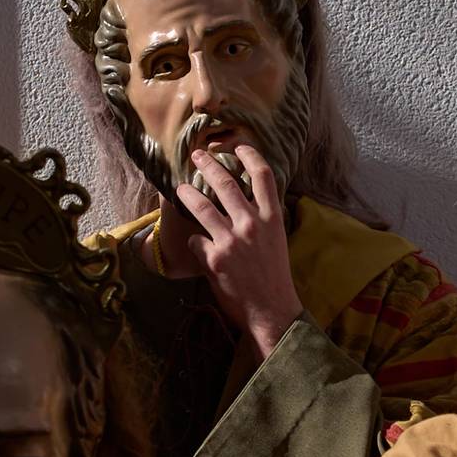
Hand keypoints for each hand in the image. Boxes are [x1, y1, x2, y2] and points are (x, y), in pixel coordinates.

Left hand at [174, 145, 304, 356]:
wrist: (271, 310)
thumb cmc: (274, 277)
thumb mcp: (276, 241)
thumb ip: (263, 219)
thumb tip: (246, 201)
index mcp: (272, 218)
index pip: (262, 175)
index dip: (249, 155)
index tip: (237, 146)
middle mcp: (252, 224)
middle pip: (225, 182)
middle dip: (207, 164)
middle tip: (196, 155)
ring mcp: (231, 240)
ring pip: (201, 205)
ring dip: (187, 193)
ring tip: (180, 187)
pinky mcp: (214, 258)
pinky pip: (194, 240)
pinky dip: (194, 242)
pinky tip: (196, 247)